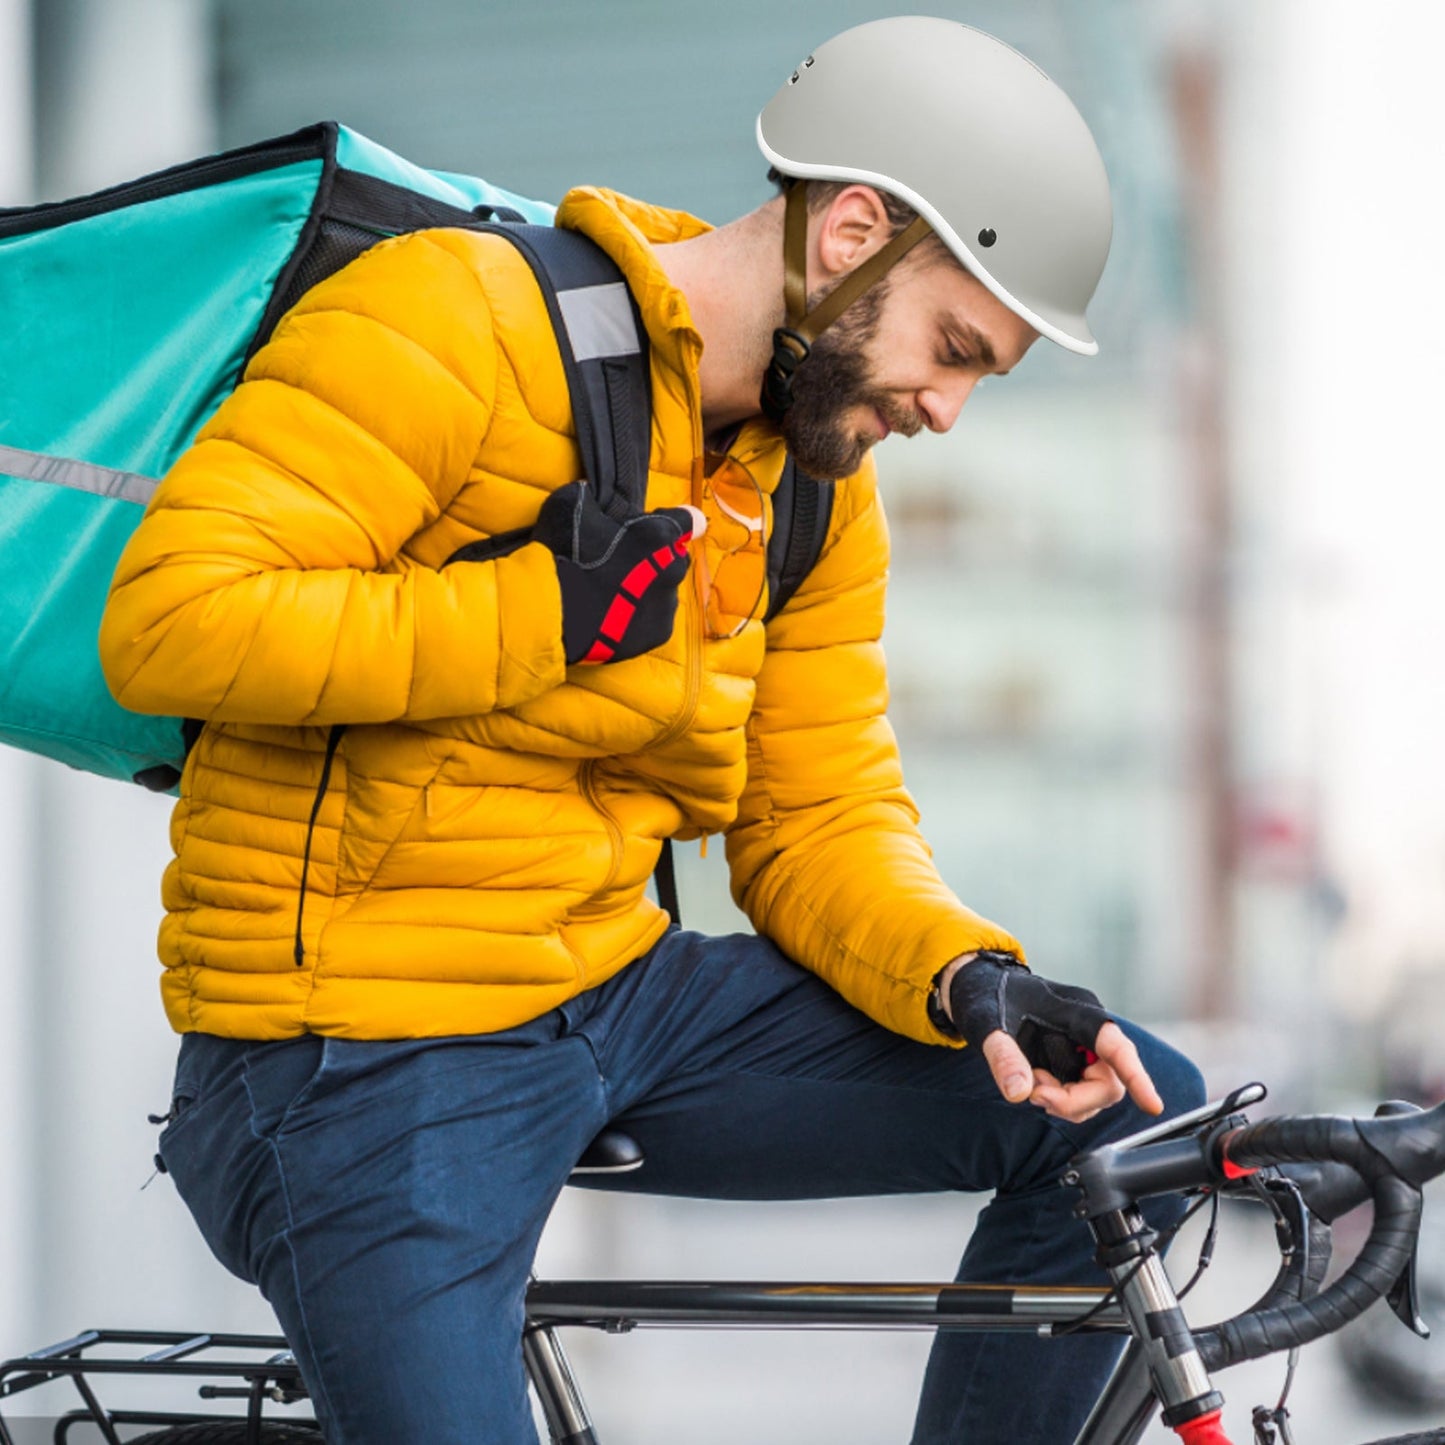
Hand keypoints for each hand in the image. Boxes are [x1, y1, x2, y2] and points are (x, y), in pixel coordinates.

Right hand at [532, 482, 705, 663]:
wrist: (550, 614)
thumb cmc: (562, 554)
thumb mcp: (570, 504)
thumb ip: (592, 497)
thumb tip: (591, 493)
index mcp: (659, 534)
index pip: (689, 520)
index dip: (676, 520)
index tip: (660, 527)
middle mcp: (672, 568)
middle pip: (674, 557)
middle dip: (655, 557)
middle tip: (622, 562)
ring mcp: (667, 604)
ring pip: (665, 590)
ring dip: (647, 588)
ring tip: (613, 593)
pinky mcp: (659, 634)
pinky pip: (655, 619)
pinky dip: (640, 616)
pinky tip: (614, 614)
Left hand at [940, 952, 1162, 1122]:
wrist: (980, 987)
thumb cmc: (987, 995)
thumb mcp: (987, 1024)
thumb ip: (1003, 1056)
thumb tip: (1019, 1094)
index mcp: (1076, 1012)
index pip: (1115, 1046)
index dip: (1137, 1077)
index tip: (1153, 1106)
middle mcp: (1089, 1030)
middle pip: (1109, 1081)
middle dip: (1075, 1100)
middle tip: (1036, 1095)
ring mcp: (1085, 1047)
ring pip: (1099, 1093)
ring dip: (1066, 1102)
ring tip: (1030, 1085)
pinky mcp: (1076, 1060)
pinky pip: (1084, 1093)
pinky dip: (1061, 1100)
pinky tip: (1035, 1085)